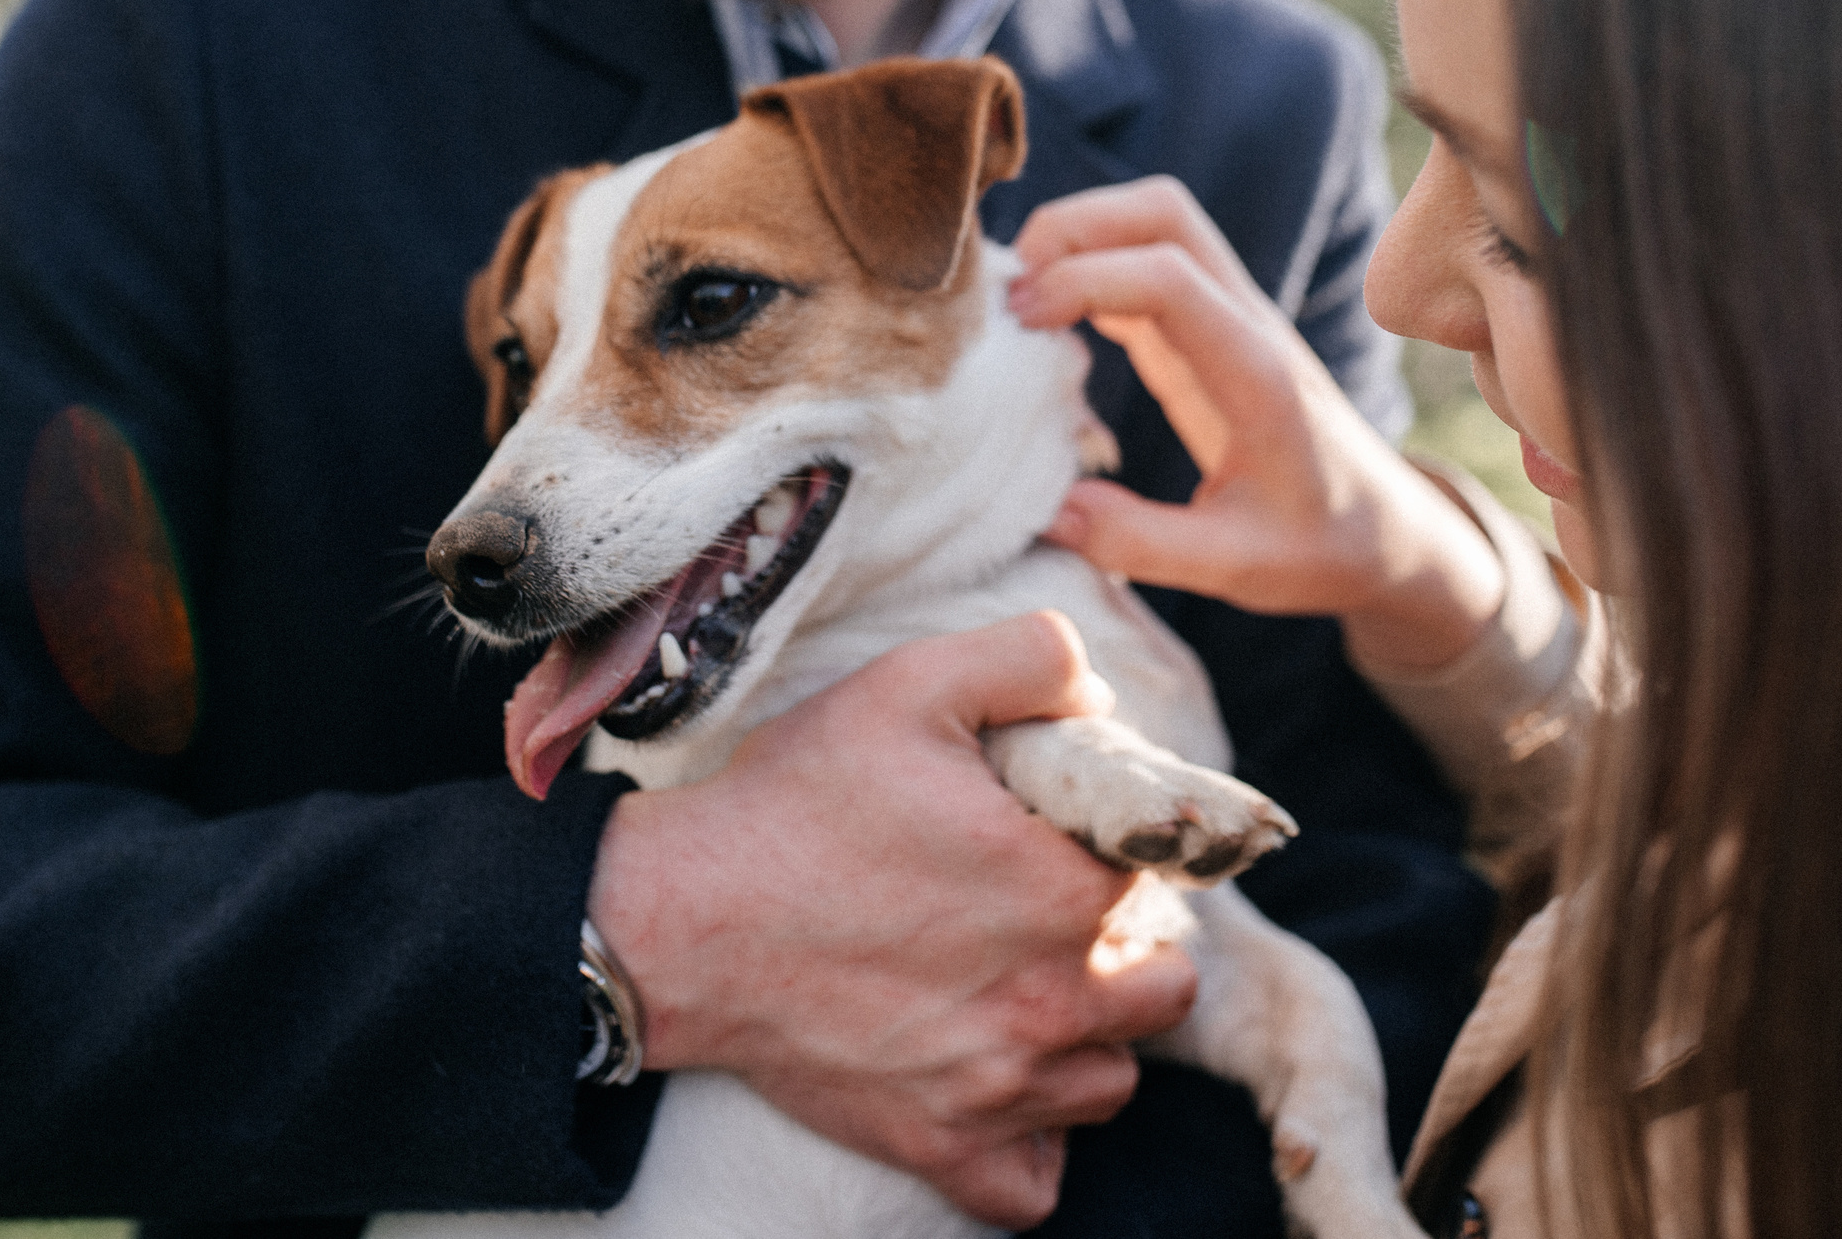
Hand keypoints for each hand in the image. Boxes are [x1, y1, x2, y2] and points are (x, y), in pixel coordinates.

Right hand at [586, 612, 1196, 1227]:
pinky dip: (1027, 1145)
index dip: (1111, 849)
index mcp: (1061, 888)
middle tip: (1044, 915)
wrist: (678, 922)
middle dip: (1123, 947)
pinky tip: (991, 1083)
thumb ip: (1034, 657)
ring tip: (1021, 992)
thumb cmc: (794, 803)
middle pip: (1163, 988)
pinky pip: (1034, 1184)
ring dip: (1086, 1040)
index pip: (1156, 875)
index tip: (1056, 839)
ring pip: (1111, 1084)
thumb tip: (1096, 688)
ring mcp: (999, 1088)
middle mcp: (1050, 1000)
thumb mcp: (913, 684)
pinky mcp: (941, 1148)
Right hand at [1007, 176, 1503, 675]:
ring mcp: (1229, 319)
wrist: (1386, 530)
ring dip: (1079, 237)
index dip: (1084, 278)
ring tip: (1016, 302)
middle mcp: (1247, 325)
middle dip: (1074, 227)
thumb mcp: (1236, 568)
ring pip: (1155, 223)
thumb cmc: (1321, 548)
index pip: (1169, 278)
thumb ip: (1143, 544)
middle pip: (1163, 214)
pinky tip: (1045, 322)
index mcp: (1257, 374)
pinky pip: (1146, 267)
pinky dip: (1089, 269)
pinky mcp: (1207, 332)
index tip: (1020, 320)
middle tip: (1008, 295)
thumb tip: (1050, 513)